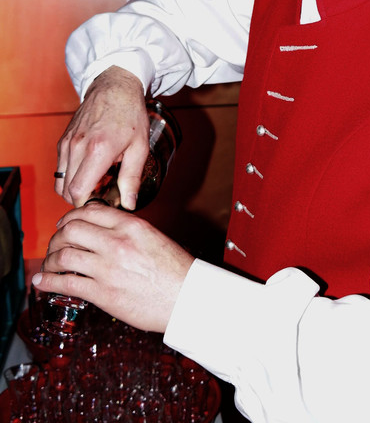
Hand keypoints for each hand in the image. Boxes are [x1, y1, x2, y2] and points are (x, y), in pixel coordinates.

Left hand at [33, 203, 194, 332]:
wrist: (187, 298)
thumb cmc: (175, 269)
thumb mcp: (153, 237)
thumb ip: (127, 230)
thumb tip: (101, 231)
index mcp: (131, 225)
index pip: (90, 211)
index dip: (71, 216)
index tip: (65, 225)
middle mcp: (117, 242)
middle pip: (71, 230)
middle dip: (57, 237)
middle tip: (54, 244)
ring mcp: (108, 268)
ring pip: (64, 255)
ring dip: (50, 260)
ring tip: (49, 265)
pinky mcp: (103, 294)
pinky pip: (66, 283)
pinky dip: (48, 282)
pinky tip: (42, 283)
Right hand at [56, 66, 148, 208]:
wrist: (115, 87)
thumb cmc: (130, 114)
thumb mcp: (140, 147)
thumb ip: (132, 178)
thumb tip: (128, 204)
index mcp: (98, 150)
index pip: (78, 191)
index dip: (88, 204)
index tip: (102, 201)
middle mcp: (77, 147)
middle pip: (66, 190)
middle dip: (81, 199)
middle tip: (101, 194)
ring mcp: (67, 143)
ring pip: (59, 181)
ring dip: (74, 188)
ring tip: (95, 183)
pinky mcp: (63, 140)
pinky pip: (60, 168)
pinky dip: (69, 176)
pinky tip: (88, 170)